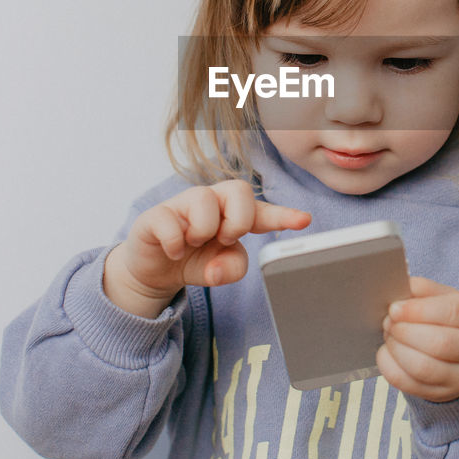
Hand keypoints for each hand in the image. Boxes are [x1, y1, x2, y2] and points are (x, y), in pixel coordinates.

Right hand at [104, 180, 310, 316]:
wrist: (155, 270)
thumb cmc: (195, 260)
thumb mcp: (220, 270)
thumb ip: (231, 269)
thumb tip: (217, 269)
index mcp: (234, 214)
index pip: (263, 211)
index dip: (284, 215)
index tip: (304, 220)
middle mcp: (212, 202)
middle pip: (240, 189)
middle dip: (239, 220)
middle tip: (225, 239)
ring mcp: (183, 204)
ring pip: (204, 198)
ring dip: (203, 230)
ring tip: (193, 244)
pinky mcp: (156, 214)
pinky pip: (169, 219)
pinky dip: (174, 243)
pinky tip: (173, 250)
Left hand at [377, 275, 458, 402]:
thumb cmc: (455, 320)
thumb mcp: (449, 298)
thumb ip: (426, 290)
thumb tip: (402, 286)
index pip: (453, 312)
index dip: (419, 310)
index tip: (394, 308)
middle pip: (440, 343)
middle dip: (406, 331)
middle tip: (388, 321)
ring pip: (425, 368)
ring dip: (397, 350)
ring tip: (389, 336)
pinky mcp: (446, 394)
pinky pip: (411, 386)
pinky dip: (391, 368)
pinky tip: (388, 353)